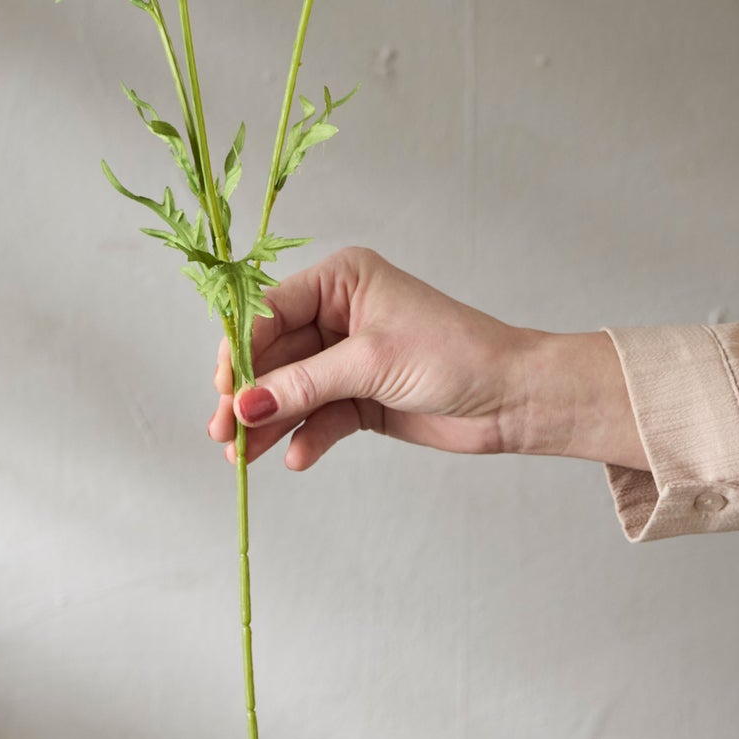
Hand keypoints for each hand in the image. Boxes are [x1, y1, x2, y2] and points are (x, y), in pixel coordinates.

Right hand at [206, 245, 647, 472]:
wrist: (515, 399)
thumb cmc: (456, 356)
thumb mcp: (372, 363)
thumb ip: (303, 385)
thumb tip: (244, 405)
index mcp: (342, 280)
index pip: (270, 310)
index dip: (240, 349)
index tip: (223, 388)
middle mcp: (339, 313)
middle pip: (274, 354)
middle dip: (248, 395)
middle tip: (223, 433)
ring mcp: (348, 357)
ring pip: (291, 390)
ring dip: (268, 422)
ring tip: (244, 458)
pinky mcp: (361, 396)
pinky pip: (317, 416)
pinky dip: (305, 436)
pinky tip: (295, 457)